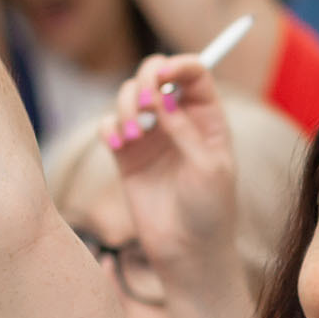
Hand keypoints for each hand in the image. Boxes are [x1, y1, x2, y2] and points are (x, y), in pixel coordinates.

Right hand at [102, 55, 243, 282]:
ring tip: (134, 135)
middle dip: (146, 79)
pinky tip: (117, 145)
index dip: (178, 65)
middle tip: (147, 102)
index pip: (194, 73)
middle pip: (156, 75)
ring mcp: (151, 136)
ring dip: (126, 107)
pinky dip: (108, 128)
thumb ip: (186, 131)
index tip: (165, 76)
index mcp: (208, 118)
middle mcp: (178, 120)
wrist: (188, 252)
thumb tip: (164, 98)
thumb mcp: (209, 169)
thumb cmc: (210, 211)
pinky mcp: (126, 156)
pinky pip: (109, 127)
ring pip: (128, 97)